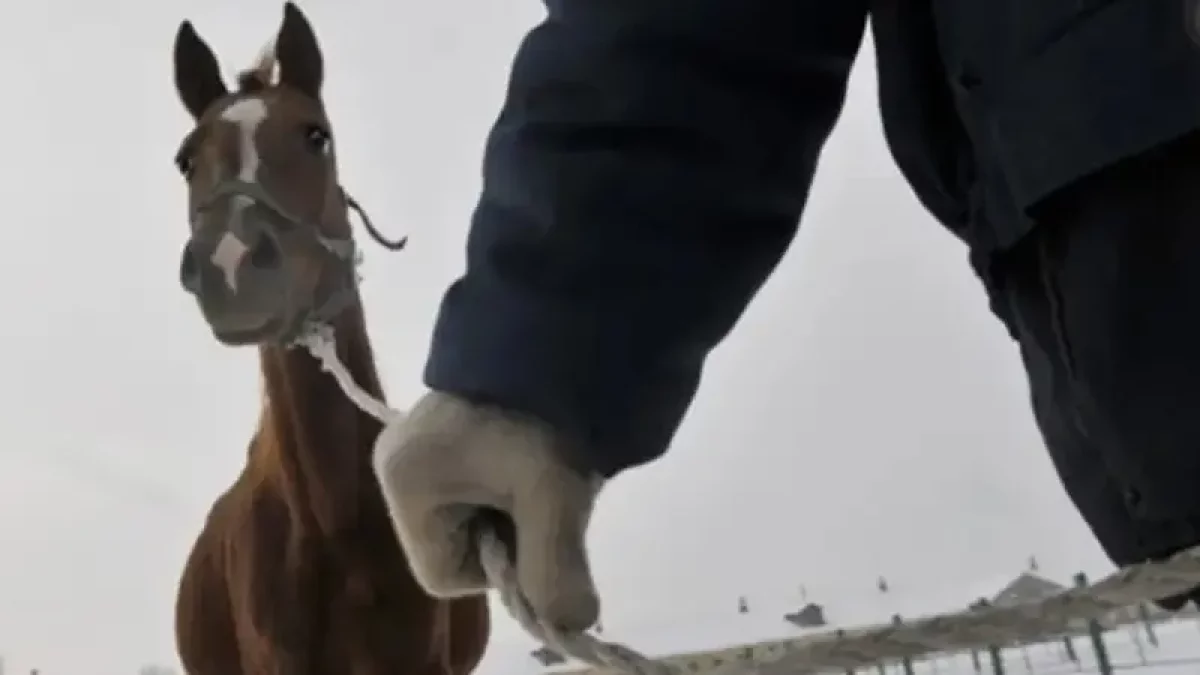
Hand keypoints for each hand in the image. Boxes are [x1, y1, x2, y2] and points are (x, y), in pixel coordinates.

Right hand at [372, 390, 603, 631]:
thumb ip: (558, 569)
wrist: (554, 327)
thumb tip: (574, 624)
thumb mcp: (554, 496)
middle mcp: (394, 468)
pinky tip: (533, 451)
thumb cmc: (540, 415)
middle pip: (455, 546)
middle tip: (546, 492)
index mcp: (404, 485)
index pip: (445, 576)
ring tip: (543, 465)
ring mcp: (412, 446)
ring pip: (468, 516)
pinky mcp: (437, 429)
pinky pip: (471, 484)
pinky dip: (508, 481)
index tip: (535, 524)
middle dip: (508, 534)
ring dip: (512, 506)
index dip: (498, 567)